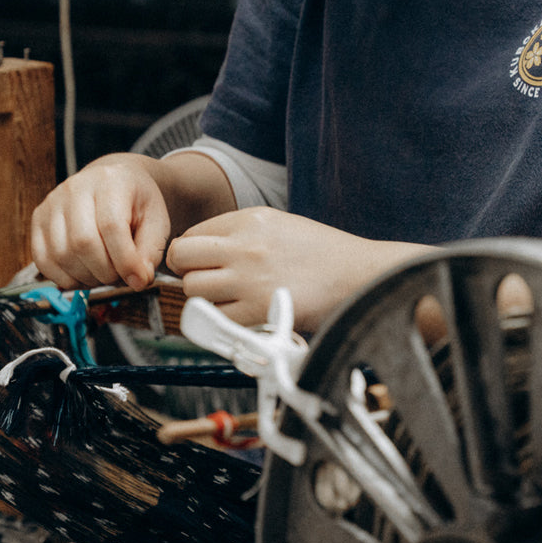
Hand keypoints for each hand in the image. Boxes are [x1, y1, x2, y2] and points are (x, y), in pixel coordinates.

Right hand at [30, 156, 169, 290]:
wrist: (114, 183)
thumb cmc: (136, 203)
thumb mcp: (156, 221)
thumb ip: (150, 252)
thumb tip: (138, 281)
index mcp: (110, 181)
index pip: (111, 226)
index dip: (125, 261)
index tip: (139, 280)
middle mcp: (75, 187)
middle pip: (83, 242)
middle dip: (106, 272)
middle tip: (120, 276)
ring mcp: (52, 203)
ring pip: (62, 254)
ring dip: (86, 277)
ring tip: (104, 274)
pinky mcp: (38, 219)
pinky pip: (44, 260)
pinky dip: (65, 278)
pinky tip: (84, 274)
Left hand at [166, 207, 434, 331]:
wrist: (359, 274)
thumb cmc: (324, 253)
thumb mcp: (280, 225)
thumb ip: (241, 234)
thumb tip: (205, 251)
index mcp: (249, 220)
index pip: (191, 235)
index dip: (191, 254)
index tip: (201, 265)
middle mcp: (244, 246)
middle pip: (182, 258)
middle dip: (186, 272)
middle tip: (202, 283)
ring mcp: (249, 279)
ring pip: (193, 290)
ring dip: (203, 299)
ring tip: (224, 302)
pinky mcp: (258, 310)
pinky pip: (217, 319)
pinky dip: (221, 322)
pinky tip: (238, 318)